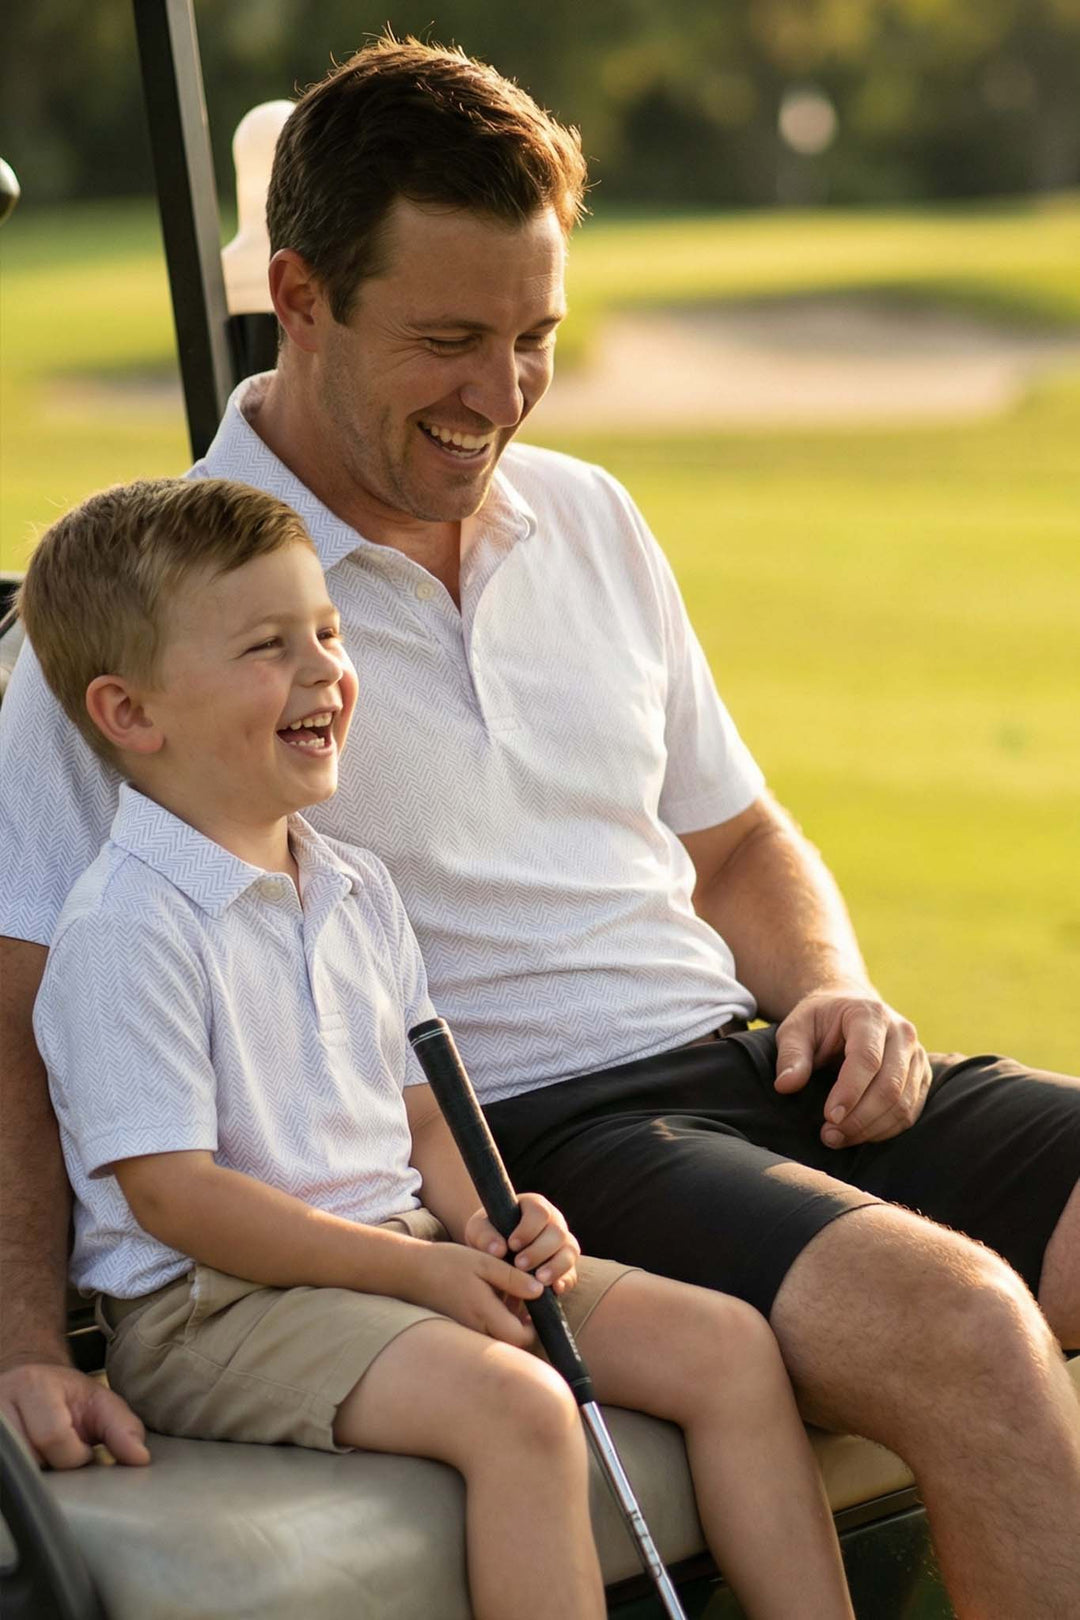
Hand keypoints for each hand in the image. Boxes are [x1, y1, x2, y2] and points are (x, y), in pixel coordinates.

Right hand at [0, 1361, 149, 1468]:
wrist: (28, 1385)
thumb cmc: (65, 1397)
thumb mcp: (99, 1403)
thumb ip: (123, 1428)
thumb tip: (140, 1458)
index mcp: (33, 1386)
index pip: (53, 1437)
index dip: (76, 1453)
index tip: (83, 1447)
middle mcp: (1, 1404)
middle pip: (32, 1459)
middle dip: (53, 1465)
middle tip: (60, 1451)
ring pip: (16, 1473)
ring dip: (35, 1471)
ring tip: (43, 1455)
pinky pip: (6, 1477)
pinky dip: (20, 1476)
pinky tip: (29, 1462)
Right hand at [404, 1241, 544, 1347]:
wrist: (410, 1271)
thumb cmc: (448, 1263)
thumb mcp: (484, 1262)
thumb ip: (512, 1278)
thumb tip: (540, 1292)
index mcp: (484, 1313)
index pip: (520, 1338)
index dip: (534, 1327)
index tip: (534, 1307)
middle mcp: (475, 1330)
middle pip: (510, 1342)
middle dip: (521, 1325)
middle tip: (521, 1298)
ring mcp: (466, 1333)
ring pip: (497, 1338)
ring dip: (507, 1322)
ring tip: (504, 1294)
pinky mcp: (459, 1330)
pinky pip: (483, 1333)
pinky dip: (492, 1321)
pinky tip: (488, 1298)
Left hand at [465, 1192, 579, 1295]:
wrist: (495, 1255)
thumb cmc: (488, 1235)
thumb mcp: (479, 1231)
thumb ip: (484, 1236)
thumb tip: (498, 1250)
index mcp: (534, 1207)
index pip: (539, 1212)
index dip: (528, 1229)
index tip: (512, 1245)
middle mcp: (554, 1222)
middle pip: (557, 1232)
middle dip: (539, 1251)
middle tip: (520, 1265)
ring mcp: (563, 1244)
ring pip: (570, 1252)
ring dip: (556, 1266)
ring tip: (539, 1280)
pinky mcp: (566, 1266)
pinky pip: (572, 1273)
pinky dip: (566, 1281)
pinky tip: (554, 1289)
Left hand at [774, 989, 931, 1146]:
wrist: (848, 1009)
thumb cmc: (820, 1021)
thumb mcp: (796, 1028)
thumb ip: (791, 1054)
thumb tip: (785, 1085)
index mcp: (870, 1015)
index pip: (867, 1058)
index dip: (850, 1091)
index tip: (830, 1117)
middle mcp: (902, 1033)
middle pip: (890, 1085)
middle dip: (859, 1118)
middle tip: (828, 1135)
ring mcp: (916, 1055)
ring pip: (903, 1103)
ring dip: (871, 1129)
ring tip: (837, 1138)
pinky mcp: (922, 1076)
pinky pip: (910, 1112)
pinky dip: (885, 1130)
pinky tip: (858, 1135)